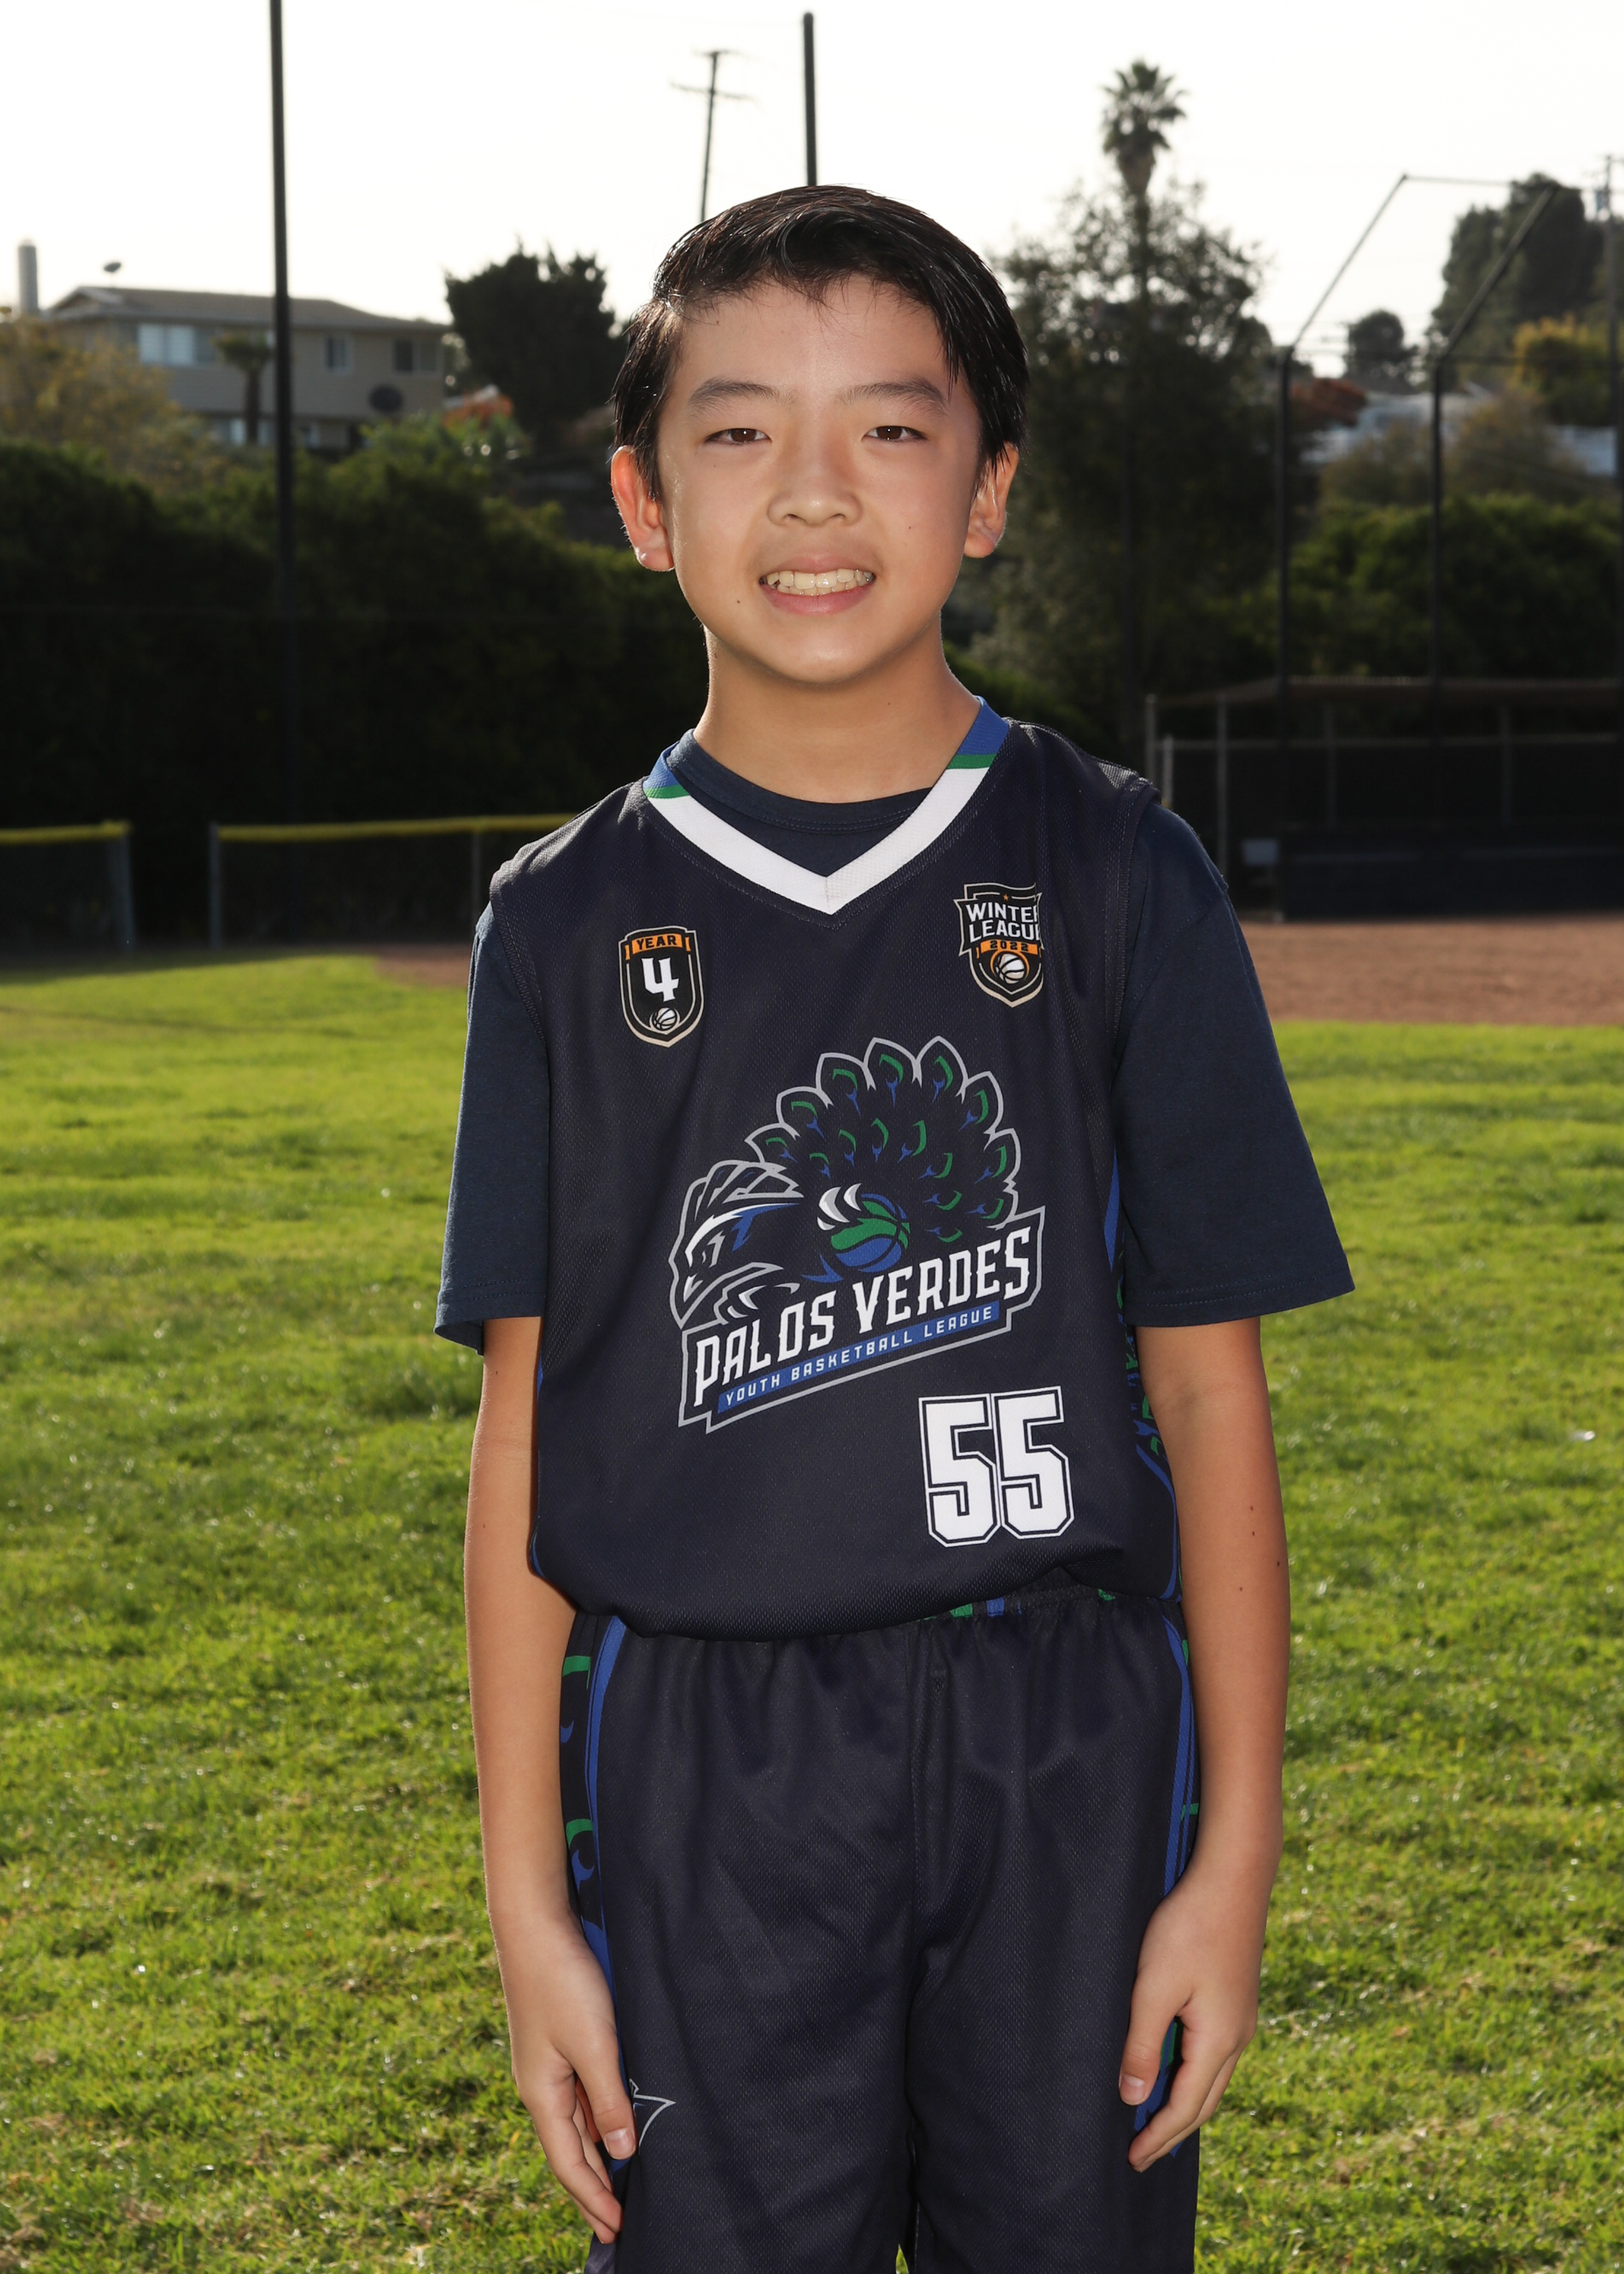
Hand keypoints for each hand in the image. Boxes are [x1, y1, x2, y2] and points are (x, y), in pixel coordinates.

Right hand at [502, 1910, 635, 2242]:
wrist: (534, 1925)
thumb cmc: (563, 1982)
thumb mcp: (594, 2045)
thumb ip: (608, 2101)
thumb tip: (621, 2156)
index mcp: (541, 2095)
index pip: (569, 2164)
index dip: (593, 2198)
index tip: (617, 2230)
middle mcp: (541, 2086)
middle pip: (569, 2150)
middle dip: (592, 2189)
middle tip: (616, 2224)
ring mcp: (548, 2065)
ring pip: (575, 2124)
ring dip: (595, 2156)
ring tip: (618, 2187)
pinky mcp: (559, 2042)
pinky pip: (579, 2096)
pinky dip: (596, 2121)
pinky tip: (612, 2126)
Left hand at [1117, 1853, 1270, 2170]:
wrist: (1233, 1879)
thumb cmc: (1190, 1928)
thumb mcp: (1155, 1987)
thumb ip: (1143, 2044)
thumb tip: (1133, 2099)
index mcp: (1218, 2041)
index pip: (1185, 2107)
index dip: (1157, 2136)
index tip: (1132, 2160)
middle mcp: (1237, 2038)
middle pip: (1204, 2102)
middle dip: (1172, 2131)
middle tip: (1142, 2154)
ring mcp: (1241, 2019)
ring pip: (1212, 2080)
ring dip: (1185, 2105)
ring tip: (1156, 2122)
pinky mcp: (1236, 2000)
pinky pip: (1214, 2056)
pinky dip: (1193, 2077)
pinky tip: (1177, 2071)